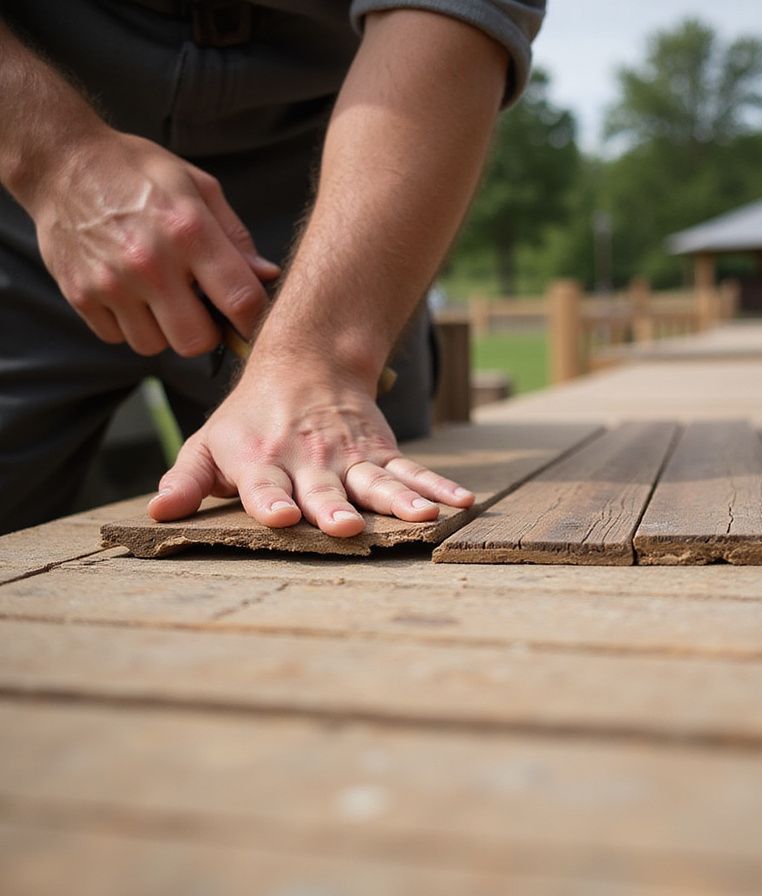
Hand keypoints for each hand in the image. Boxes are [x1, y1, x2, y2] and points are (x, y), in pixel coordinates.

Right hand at [27, 130, 278, 356]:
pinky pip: (118, 338)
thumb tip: (268, 276)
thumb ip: (235, 237)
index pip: (241, 301)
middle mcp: (149, 262)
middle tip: (199, 308)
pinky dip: (127, 325)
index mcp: (188, 230)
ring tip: (159, 297)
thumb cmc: (138, 173)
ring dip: (163, 330)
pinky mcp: (80, 294)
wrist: (61, 161)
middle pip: (196, 341)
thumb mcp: (197, 186)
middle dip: (204, 332)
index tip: (250, 320)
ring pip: (155, 346)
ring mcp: (111, 282)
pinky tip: (129, 294)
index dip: (254, 320)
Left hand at [146, 358, 474, 534]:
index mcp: (262, 462)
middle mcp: (309, 462)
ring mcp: (351, 457)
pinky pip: (413, 472)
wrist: (306, 361)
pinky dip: (438, 486)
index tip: (277, 516)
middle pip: (324, 488)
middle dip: (335, 508)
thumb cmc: (249, 416)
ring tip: (423, 518)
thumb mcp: (208, 443)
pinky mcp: (382, 453)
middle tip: (345, 526)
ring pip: (378, 482)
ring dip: (401, 501)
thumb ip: (185, 480)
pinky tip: (461, 502)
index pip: (264, 485)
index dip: (270, 501)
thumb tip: (157, 514)